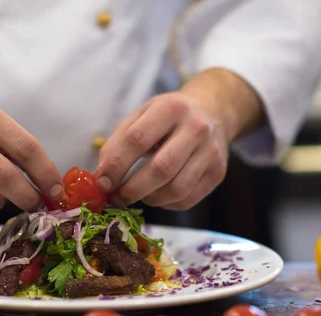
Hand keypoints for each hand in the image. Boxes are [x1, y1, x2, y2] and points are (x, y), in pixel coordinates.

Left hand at [95, 68, 263, 210]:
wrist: (212, 112)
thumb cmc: (168, 116)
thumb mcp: (142, 115)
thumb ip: (118, 142)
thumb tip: (102, 176)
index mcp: (171, 108)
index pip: (137, 140)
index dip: (116, 165)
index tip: (103, 182)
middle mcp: (196, 128)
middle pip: (161, 169)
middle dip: (133, 189)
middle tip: (117, 198)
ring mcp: (211, 152)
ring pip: (176, 189)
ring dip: (150, 199)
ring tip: (138, 194)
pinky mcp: (218, 173)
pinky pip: (187, 199)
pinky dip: (166, 203)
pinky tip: (158, 194)